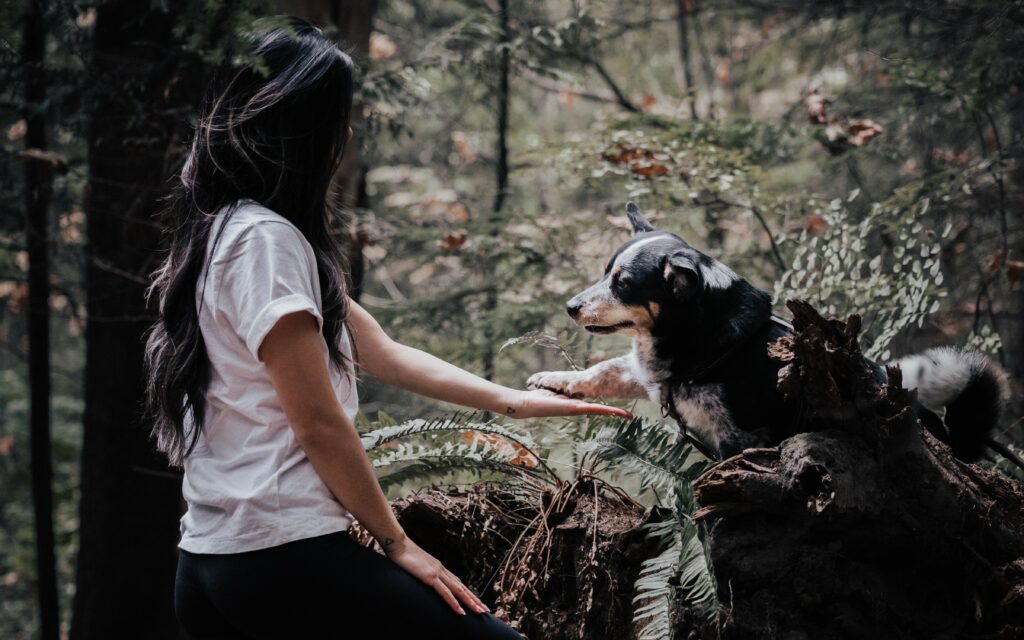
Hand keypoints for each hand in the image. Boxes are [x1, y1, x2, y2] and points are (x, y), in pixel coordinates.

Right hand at [385, 536, 488, 615]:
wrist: (398, 543)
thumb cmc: (403, 555)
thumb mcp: (416, 566)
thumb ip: (422, 572)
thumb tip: (423, 578)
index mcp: (439, 568)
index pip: (457, 583)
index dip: (467, 593)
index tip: (475, 601)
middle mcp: (442, 570)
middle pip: (462, 587)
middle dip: (474, 599)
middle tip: (485, 610)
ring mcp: (437, 573)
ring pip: (459, 590)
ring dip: (470, 602)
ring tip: (480, 612)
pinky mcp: (430, 577)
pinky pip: (445, 593)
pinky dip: (454, 603)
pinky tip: (461, 611)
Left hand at [502, 388, 631, 419]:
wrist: (526, 403)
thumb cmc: (537, 396)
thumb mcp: (553, 388)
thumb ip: (560, 385)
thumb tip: (562, 380)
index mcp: (574, 404)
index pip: (594, 406)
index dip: (607, 408)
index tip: (620, 410)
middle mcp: (577, 408)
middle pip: (599, 410)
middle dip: (614, 412)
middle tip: (629, 416)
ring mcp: (575, 409)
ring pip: (597, 410)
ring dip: (612, 412)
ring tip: (626, 415)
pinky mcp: (572, 408)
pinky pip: (590, 408)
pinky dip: (602, 410)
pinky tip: (611, 411)